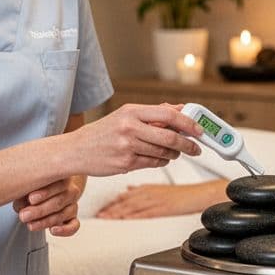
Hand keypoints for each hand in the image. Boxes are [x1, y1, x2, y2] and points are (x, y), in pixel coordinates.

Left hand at [13, 175, 84, 236]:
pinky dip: (65, 230)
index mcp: (62, 177)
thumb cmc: (33, 188)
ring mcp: (73, 205)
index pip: (58, 183)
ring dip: (45, 221)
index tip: (30, 199)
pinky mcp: (72, 219)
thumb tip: (22, 206)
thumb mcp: (28, 187)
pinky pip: (74, 226)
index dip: (45, 192)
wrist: (43, 194)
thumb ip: (25, 193)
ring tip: (30, 225)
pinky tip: (52, 230)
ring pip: (63, 214)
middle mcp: (70, 190)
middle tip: (24, 215)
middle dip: (40, 210)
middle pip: (59, 201)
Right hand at [64, 103, 202, 176]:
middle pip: (170, 137)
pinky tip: (159, 158)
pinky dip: (161, 162)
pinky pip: (153, 164)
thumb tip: (180, 110)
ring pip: (164, 153)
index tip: (199, 129)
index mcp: (131, 111)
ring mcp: (127, 147)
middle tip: (196, 147)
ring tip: (173, 152)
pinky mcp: (126, 163)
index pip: (168, 115)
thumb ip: (153, 113)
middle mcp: (130, 127)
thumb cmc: (102, 132)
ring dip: (174, 154)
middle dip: (188, 144)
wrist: (76, 150)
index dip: (188, 123)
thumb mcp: (125, 116)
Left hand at [96, 180, 225, 218]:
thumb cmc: (182, 193)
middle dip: (110, 209)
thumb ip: (142, 189)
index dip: (111, 203)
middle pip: (125, 202)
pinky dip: (133, 217)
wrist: (200, 194)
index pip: (124, 196)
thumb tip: (127, 190)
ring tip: (105, 219)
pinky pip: (145, 213)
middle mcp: (149, 194)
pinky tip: (124, 220)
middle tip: (97, 215)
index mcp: (147, 189)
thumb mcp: (159, 188)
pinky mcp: (163, 208)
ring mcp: (155, 201)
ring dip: (117, 213)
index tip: (99, 209)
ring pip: (132, 207)